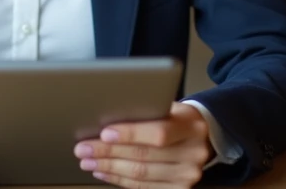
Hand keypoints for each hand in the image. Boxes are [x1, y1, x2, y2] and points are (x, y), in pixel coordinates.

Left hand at [73, 102, 213, 188]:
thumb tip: (106, 118)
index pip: (158, 132)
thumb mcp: (168, 106)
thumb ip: (145, 111)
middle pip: (144, 156)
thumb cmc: (176, 118)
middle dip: (108, 152)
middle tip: (84, 148)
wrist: (201, 137)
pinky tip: (104, 171)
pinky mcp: (179, 188)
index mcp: (191, 125)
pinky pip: (144, 187)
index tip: (104, 133)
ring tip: (88, 160)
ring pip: (141, 174)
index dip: (130, 134)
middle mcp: (194, 152)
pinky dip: (119, 180)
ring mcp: (188, 174)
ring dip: (109, 167)